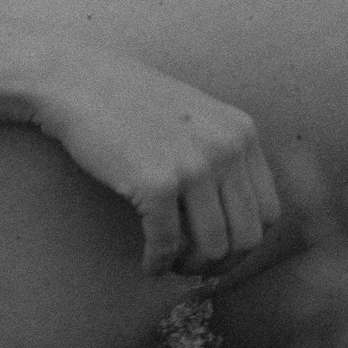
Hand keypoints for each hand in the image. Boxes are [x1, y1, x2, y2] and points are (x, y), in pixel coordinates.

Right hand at [37, 48, 282, 276]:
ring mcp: (193, 165)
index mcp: (242, 132)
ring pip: (214, 248)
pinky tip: (147, 262)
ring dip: (190, 267)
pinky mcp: (156, 183)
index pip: (269, 212)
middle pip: (248, 237)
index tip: (219, 249)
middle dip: (221, 263)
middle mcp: (226, 147)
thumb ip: (224, 157)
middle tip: (193, 266)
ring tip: (170, 263)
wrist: (78, 80)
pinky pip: (167, 245)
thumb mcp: (197, 118)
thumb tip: (238, 226)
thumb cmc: (133, 103)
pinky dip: (157, 263)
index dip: (244, 241)